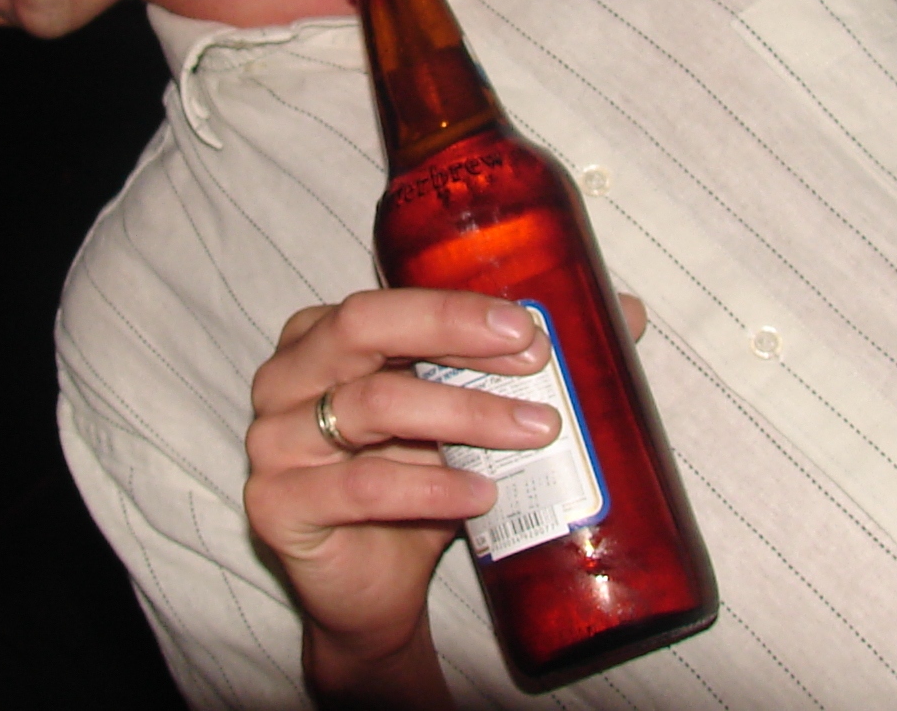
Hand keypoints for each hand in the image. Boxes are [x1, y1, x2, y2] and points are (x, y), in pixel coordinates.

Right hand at [244, 289, 645, 706]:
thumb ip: (522, 366)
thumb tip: (624, 314)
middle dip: (454, 335)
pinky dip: (429, 486)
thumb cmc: (415, 486)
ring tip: (536, 431)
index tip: (530, 326)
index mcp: (321, 336)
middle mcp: (286, 377)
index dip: (457, 307)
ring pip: (370, 404)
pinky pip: (359, 487)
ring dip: (464, 414)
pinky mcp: (276, 505)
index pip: (386, 300)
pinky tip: (483, 493)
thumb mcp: (468, 418)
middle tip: (534, 358)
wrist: (375, 595)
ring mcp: (272, 441)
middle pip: (363, 328)